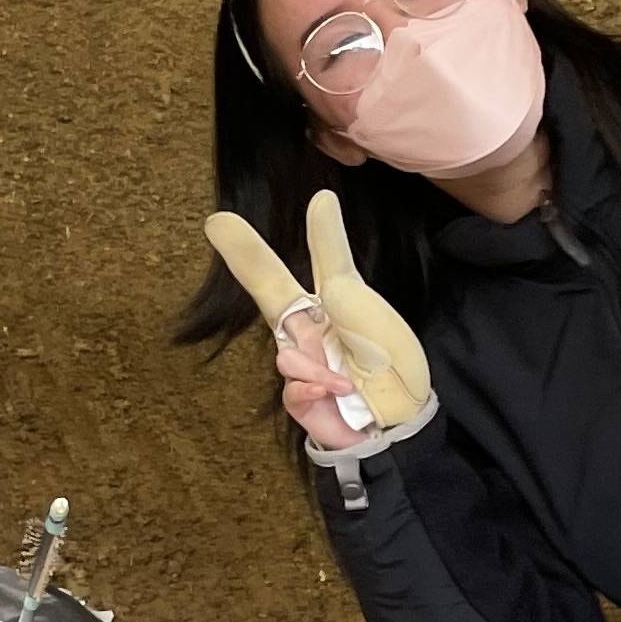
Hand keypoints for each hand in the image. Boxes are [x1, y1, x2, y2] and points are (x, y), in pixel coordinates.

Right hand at [205, 196, 433, 446]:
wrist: (403, 424)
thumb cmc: (392, 367)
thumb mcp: (376, 321)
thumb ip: (341, 287)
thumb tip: (319, 246)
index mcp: (336, 305)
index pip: (325, 262)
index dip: (321, 233)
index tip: (319, 198)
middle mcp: (312, 329)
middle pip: (271, 287)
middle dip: (245, 255)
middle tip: (217, 222)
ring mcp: (302, 362)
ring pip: (286, 351)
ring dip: (313, 364)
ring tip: (346, 380)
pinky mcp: (300, 397)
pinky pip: (292, 386)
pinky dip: (311, 387)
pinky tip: (333, 391)